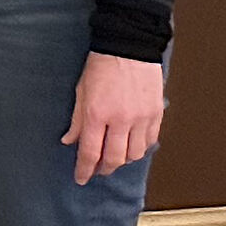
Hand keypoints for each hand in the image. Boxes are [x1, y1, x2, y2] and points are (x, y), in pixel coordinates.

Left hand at [63, 52, 165, 184]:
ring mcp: (141, 118)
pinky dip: (140, 149)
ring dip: (123, 160)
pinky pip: (150, 141)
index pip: (90, 152)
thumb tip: (69, 141)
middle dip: (104, 169)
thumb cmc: (101, 66)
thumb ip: (76, 121)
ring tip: (114, 157)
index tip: (81, 178)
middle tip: (98, 170)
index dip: (84, 170)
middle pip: (114, 159)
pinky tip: (132, 146)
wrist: (128, 47)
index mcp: (97, 114)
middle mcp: (121, 119)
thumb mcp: (80, 92)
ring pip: (134, 154)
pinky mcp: (156, 113)